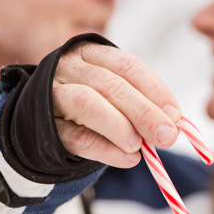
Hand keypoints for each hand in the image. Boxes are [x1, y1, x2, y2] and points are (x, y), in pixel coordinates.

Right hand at [53, 42, 181, 168]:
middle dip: (143, 111)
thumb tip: (171, 127)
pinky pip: (76, 136)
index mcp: (90, 54)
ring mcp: (52, 95)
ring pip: (87, 103)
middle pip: (110, 84)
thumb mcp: (113, 96)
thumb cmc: (87, 105)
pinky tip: (127, 158)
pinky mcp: (44, 126)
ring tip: (140, 147)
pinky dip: (105, 149)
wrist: (38, 122)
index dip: (154, 90)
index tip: (175, 115)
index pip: (127, 66)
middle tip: (167, 136)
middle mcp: (69, 68)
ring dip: (120, 126)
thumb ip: (140, 106)